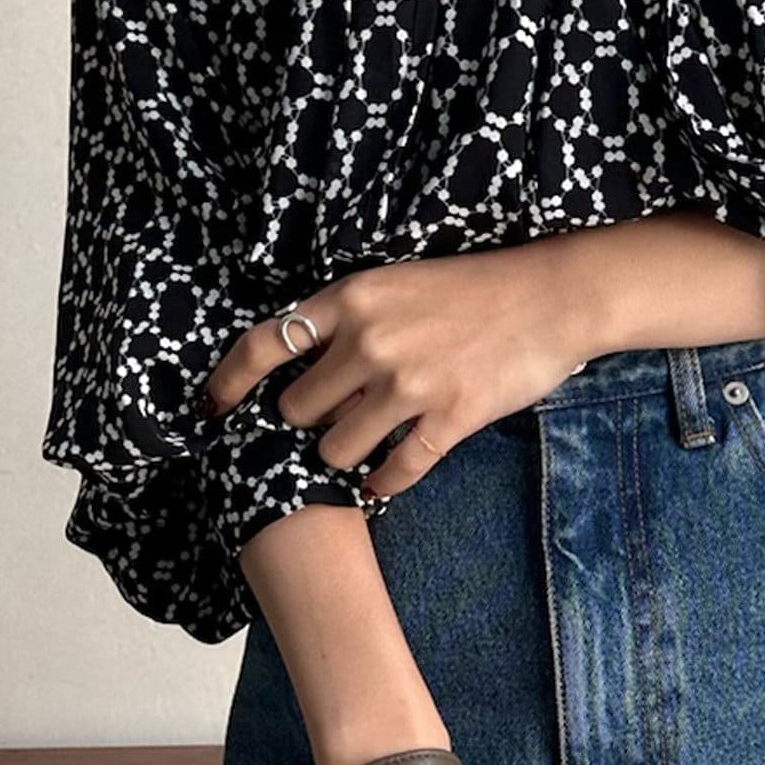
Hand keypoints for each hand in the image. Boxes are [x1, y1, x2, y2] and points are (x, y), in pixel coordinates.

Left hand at [200, 239, 587, 497]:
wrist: (552, 296)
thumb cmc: (475, 287)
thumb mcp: (399, 283)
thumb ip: (350, 320)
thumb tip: (303, 370)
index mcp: (354, 297)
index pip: (264, 344)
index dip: (228, 383)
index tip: (212, 409)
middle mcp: (371, 341)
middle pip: (297, 411)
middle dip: (308, 423)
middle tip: (332, 420)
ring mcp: (409, 383)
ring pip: (335, 450)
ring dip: (344, 456)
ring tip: (366, 444)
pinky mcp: (448, 418)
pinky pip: (392, 473)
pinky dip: (383, 482)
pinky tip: (387, 475)